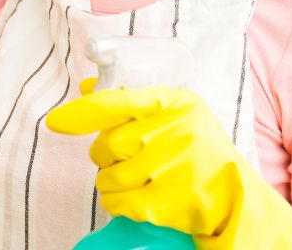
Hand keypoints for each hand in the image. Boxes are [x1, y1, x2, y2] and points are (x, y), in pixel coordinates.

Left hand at [47, 79, 291, 248]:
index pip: (117, 101)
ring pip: (107, 176)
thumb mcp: (177, 113)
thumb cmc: (200, 150)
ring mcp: (169, 169)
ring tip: (137, 178)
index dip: (83, 112)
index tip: (56, 121)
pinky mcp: (164, 203)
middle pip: (107, 144)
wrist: (235, 195)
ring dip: (111, 180)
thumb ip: (132, 99)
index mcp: (175, 103)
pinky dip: (118, 202)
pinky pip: (117, 202)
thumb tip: (86, 88)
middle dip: (108, 154)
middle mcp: (173, 132)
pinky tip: (137, 197)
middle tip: (129, 157)